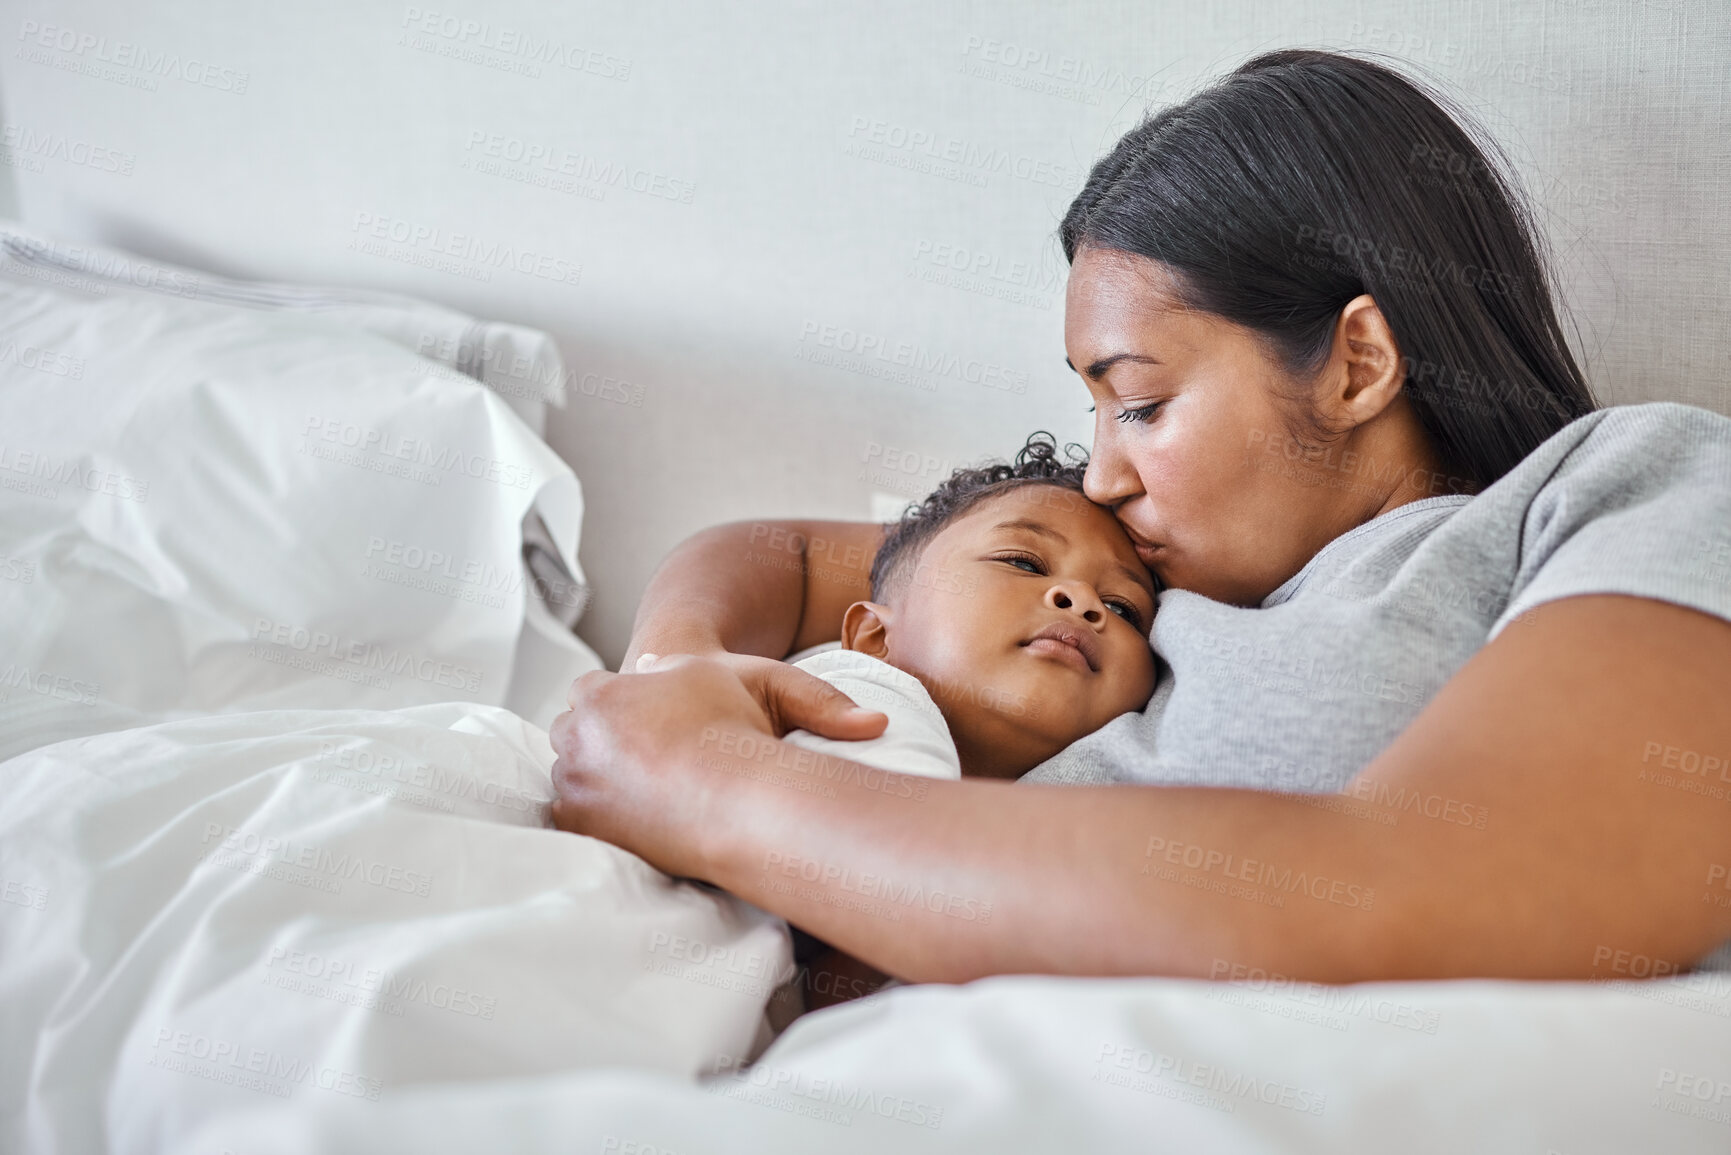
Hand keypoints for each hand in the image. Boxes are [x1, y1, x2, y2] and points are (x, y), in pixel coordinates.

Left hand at [548, 653, 886, 877]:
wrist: (728, 798)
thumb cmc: (742, 736)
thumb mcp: (771, 688)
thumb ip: (809, 695)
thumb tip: (875, 724)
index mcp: (601, 691)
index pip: (596, 693)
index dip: (630, 709)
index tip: (659, 729)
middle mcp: (574, 733)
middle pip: (579, 736)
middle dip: (609, 746)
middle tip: (655, 765)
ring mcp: (570, 783)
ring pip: (575, 777)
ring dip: (601, 783)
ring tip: (651, 797)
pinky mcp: (578, 829)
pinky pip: (577, 820)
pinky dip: (599, 821)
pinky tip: (639, 823)